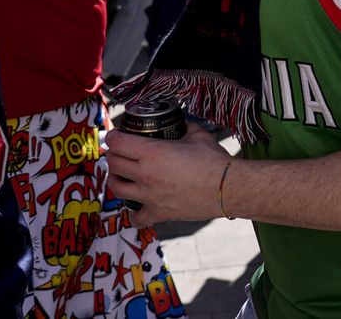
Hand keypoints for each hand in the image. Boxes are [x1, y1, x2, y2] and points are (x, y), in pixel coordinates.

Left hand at [104, 125, 229, 226]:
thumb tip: (182, 123)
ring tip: (122, 175)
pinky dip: (133, 213)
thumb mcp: (199, 135)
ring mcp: (149, 196)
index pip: (119, 143)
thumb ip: (186, 127)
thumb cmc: (214, 161)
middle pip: (114, 163)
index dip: (113, 136)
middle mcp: (145, 174)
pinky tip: (138, 206)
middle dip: (113, 155)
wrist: (227, 188)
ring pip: (117, 187)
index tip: (116, 135)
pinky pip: (135, 217)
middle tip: (119, 152)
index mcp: (153, 152)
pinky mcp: (157, 213)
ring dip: (116, 179)